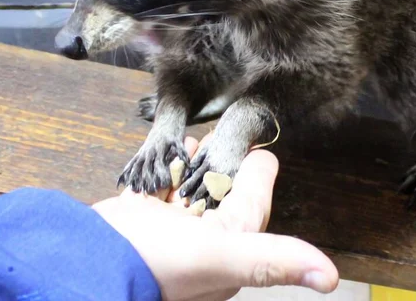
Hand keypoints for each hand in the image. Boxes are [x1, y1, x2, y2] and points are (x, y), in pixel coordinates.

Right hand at [93, 136, 338, 300]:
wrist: (86, 265)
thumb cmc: (159, 263)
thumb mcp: (221, 258)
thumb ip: (271, 259)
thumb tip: (330, 277)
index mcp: (229, 243)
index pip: (254, 195)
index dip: (255, 169)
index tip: (253, 146)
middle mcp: (203, 236)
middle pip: (223, 185)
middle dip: (223, 162)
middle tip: (222, 138)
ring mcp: (170, 225)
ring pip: (194, 182)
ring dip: (196, 163)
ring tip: (196, 146)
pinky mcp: (142, 216)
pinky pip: (164, 184)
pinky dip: (169, 170)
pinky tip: (171, 158)